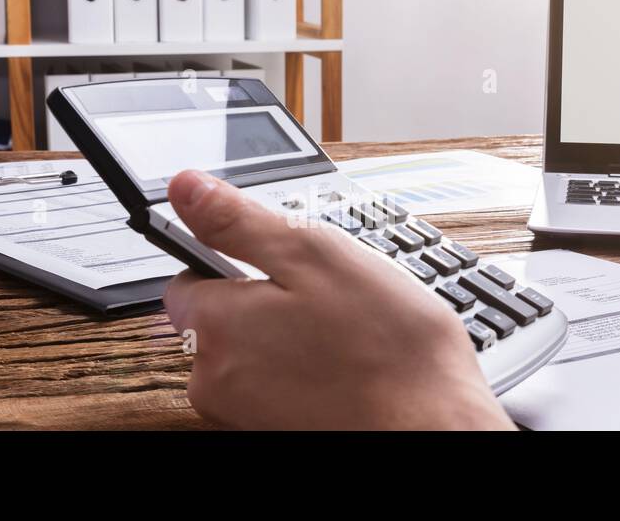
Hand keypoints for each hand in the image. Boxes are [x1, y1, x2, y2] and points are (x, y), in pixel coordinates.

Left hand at [163, 170, 512, 429]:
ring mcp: (241, 415)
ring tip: (342, 339)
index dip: (230, 262)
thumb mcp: (316, 256)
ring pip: (250, 358)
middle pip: (218, 322)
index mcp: (214, 325)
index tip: (275, 263)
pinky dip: (302, 378)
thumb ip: (240, 222)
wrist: (433, 430)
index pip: (186, 278)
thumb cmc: (388, 353)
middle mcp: (213, 380)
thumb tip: (186, 188)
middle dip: (263, 305)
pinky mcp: (270, 431)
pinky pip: (274, 391)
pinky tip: (344, 371)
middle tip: (324, 301)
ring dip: (286, 343)